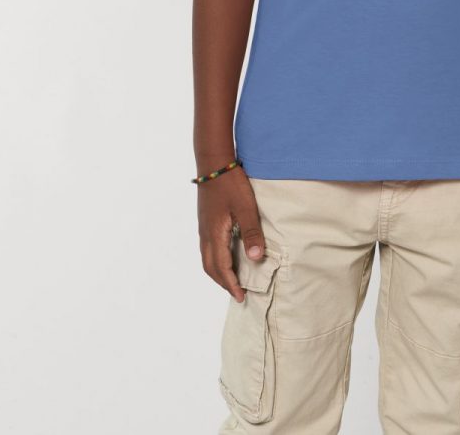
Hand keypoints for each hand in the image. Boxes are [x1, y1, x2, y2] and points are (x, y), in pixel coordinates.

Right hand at [197, 163, 266, 301]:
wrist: (213, 163)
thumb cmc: (230, 184)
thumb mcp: (246, 207)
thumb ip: (251, 232)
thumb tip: (255, 258)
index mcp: (215, 234)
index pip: (221, 268)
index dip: (231, 284)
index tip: (241, 297)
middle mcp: (206, 235)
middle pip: (210, 267)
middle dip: (223, 283)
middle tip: (237, 293)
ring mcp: (204, 228)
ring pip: (207, 259)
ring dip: (218, 272)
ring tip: (232, 279)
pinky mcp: (205, 221)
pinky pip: (207, 249)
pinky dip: (215, 260)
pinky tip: (226, 256)